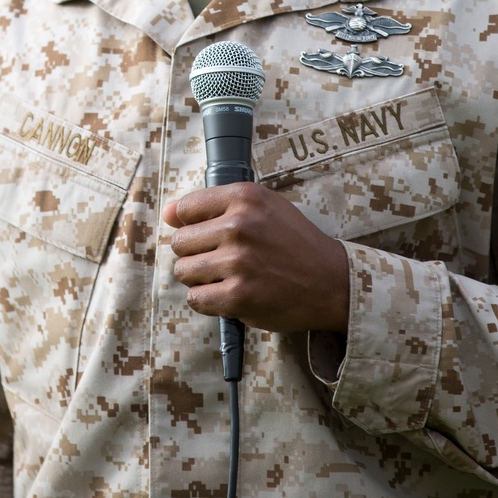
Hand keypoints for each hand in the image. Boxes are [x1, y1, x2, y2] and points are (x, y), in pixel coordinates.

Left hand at [162, 183, 349, 334]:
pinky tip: (228, 294)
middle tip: (221, 260)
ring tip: (226, 277)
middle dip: (195, 253)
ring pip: (184, 271)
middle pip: (180, 242)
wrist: (331, 281)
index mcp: (244, 197)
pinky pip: (196, 299)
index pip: (185, 209)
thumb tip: (167, 214)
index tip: (207, 236)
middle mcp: (239, 225)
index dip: (191, 225)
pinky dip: (207, 300)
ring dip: (199, 278)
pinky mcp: (239, 296)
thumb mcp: (262, 208)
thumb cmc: (293, 242)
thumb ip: (214, 206)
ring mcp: (238, 262)